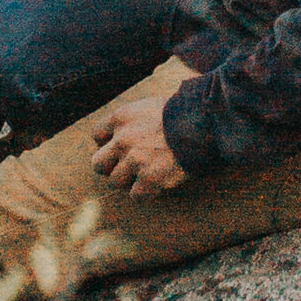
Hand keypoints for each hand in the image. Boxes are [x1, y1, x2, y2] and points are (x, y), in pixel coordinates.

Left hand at [92, 59, 191, 194]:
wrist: (204, 122)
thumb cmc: (182, 113)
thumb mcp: (149, 106)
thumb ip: (132, 120)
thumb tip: (121, 134)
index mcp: (121, 117)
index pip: (96, 135)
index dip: (107, 144)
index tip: (120, 148)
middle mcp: (123, 139)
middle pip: (98, 164)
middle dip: (112, 167)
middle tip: (128, 167)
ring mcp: (135, 160)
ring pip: (116, 182)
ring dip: (130, 181)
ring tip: (148, 174)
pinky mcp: (150, 178)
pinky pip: (136, 195)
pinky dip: (146, 192)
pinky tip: (158, 183)